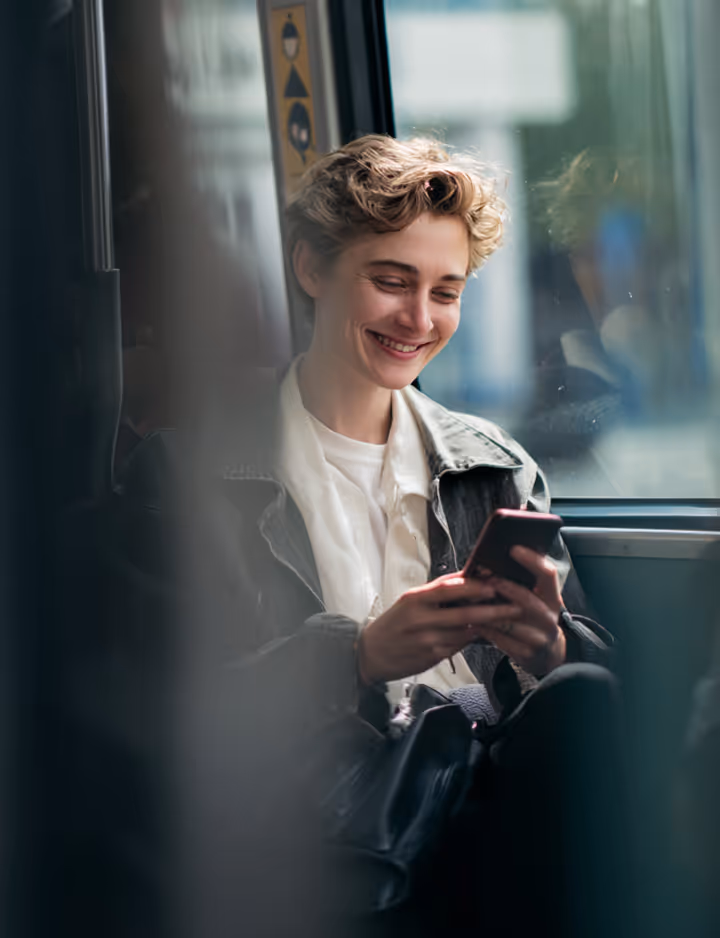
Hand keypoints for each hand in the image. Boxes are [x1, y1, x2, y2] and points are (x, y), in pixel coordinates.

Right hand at [357, 573, 524, 684]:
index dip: (474, 587)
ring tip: (508, 619)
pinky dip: (473, 638)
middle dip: (493, 610)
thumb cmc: (394, 623)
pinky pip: (459, 645)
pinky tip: (485, 634)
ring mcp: (428, 640)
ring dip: (487, 625)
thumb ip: (436, 591)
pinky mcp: (432, 657)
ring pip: (466, 631)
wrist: (371, 653)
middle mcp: (421, 619)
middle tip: (515, 606)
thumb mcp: (409, 601)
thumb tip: (466, 577)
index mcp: (415, 599)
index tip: (495, 585)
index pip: (448, 589)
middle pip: (464, 613)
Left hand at [474, 545, 566, 675]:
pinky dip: (485, 628)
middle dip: (504, 587)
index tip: (514, 549)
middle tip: (485, 579)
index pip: (548, 574)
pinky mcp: (527, 653)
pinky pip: (500, 638)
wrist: (548, 654)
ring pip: (510, 621)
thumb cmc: (534, 619)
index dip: (532, 560)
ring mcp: (539, 637)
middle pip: (527, 599)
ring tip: (471, 600)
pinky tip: (474, 621)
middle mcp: (549, 617)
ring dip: (488, 610)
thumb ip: (524, 583)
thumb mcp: (538, 600)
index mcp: (552, 598)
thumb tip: (494, 560)